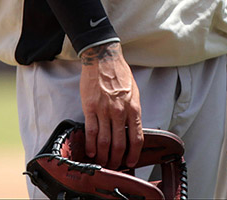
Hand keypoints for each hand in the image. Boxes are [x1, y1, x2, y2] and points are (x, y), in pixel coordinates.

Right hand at [79, 42, 141, 169]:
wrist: (104, 61)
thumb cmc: (121, 75)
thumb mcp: (135, 93)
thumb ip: (133, 111)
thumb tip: (132, 129)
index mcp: (134, 108)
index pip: (137, 137)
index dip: (134, 153)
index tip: (131, 161)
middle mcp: (120, 112)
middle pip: (120, 143)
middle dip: (117, 158)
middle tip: (115, 165)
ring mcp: (104, 111)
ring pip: (104, 141)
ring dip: (104, 155)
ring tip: (103, 163)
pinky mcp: (90, 109)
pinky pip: (90, 131)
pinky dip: (91, 145)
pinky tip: (91, 153)